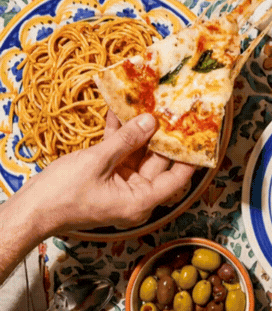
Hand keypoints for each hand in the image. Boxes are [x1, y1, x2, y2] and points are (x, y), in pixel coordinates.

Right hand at [16, 111, 194, 232]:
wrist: (30, 209)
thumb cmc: (64, 194)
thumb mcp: (98, 162)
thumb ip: (126, 141)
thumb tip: (151, 121)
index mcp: (139, 201)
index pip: (177, 179)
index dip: (191, 158)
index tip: (203, 136)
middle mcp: (134, 194)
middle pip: (158, 161)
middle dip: (164, 134)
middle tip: (176, 108)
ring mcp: (120, 184)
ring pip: (138, 152)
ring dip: (140, 129)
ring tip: (152, 101)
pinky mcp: (106, 174)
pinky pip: (119, 151)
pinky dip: (120, 133)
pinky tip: (121, 108)